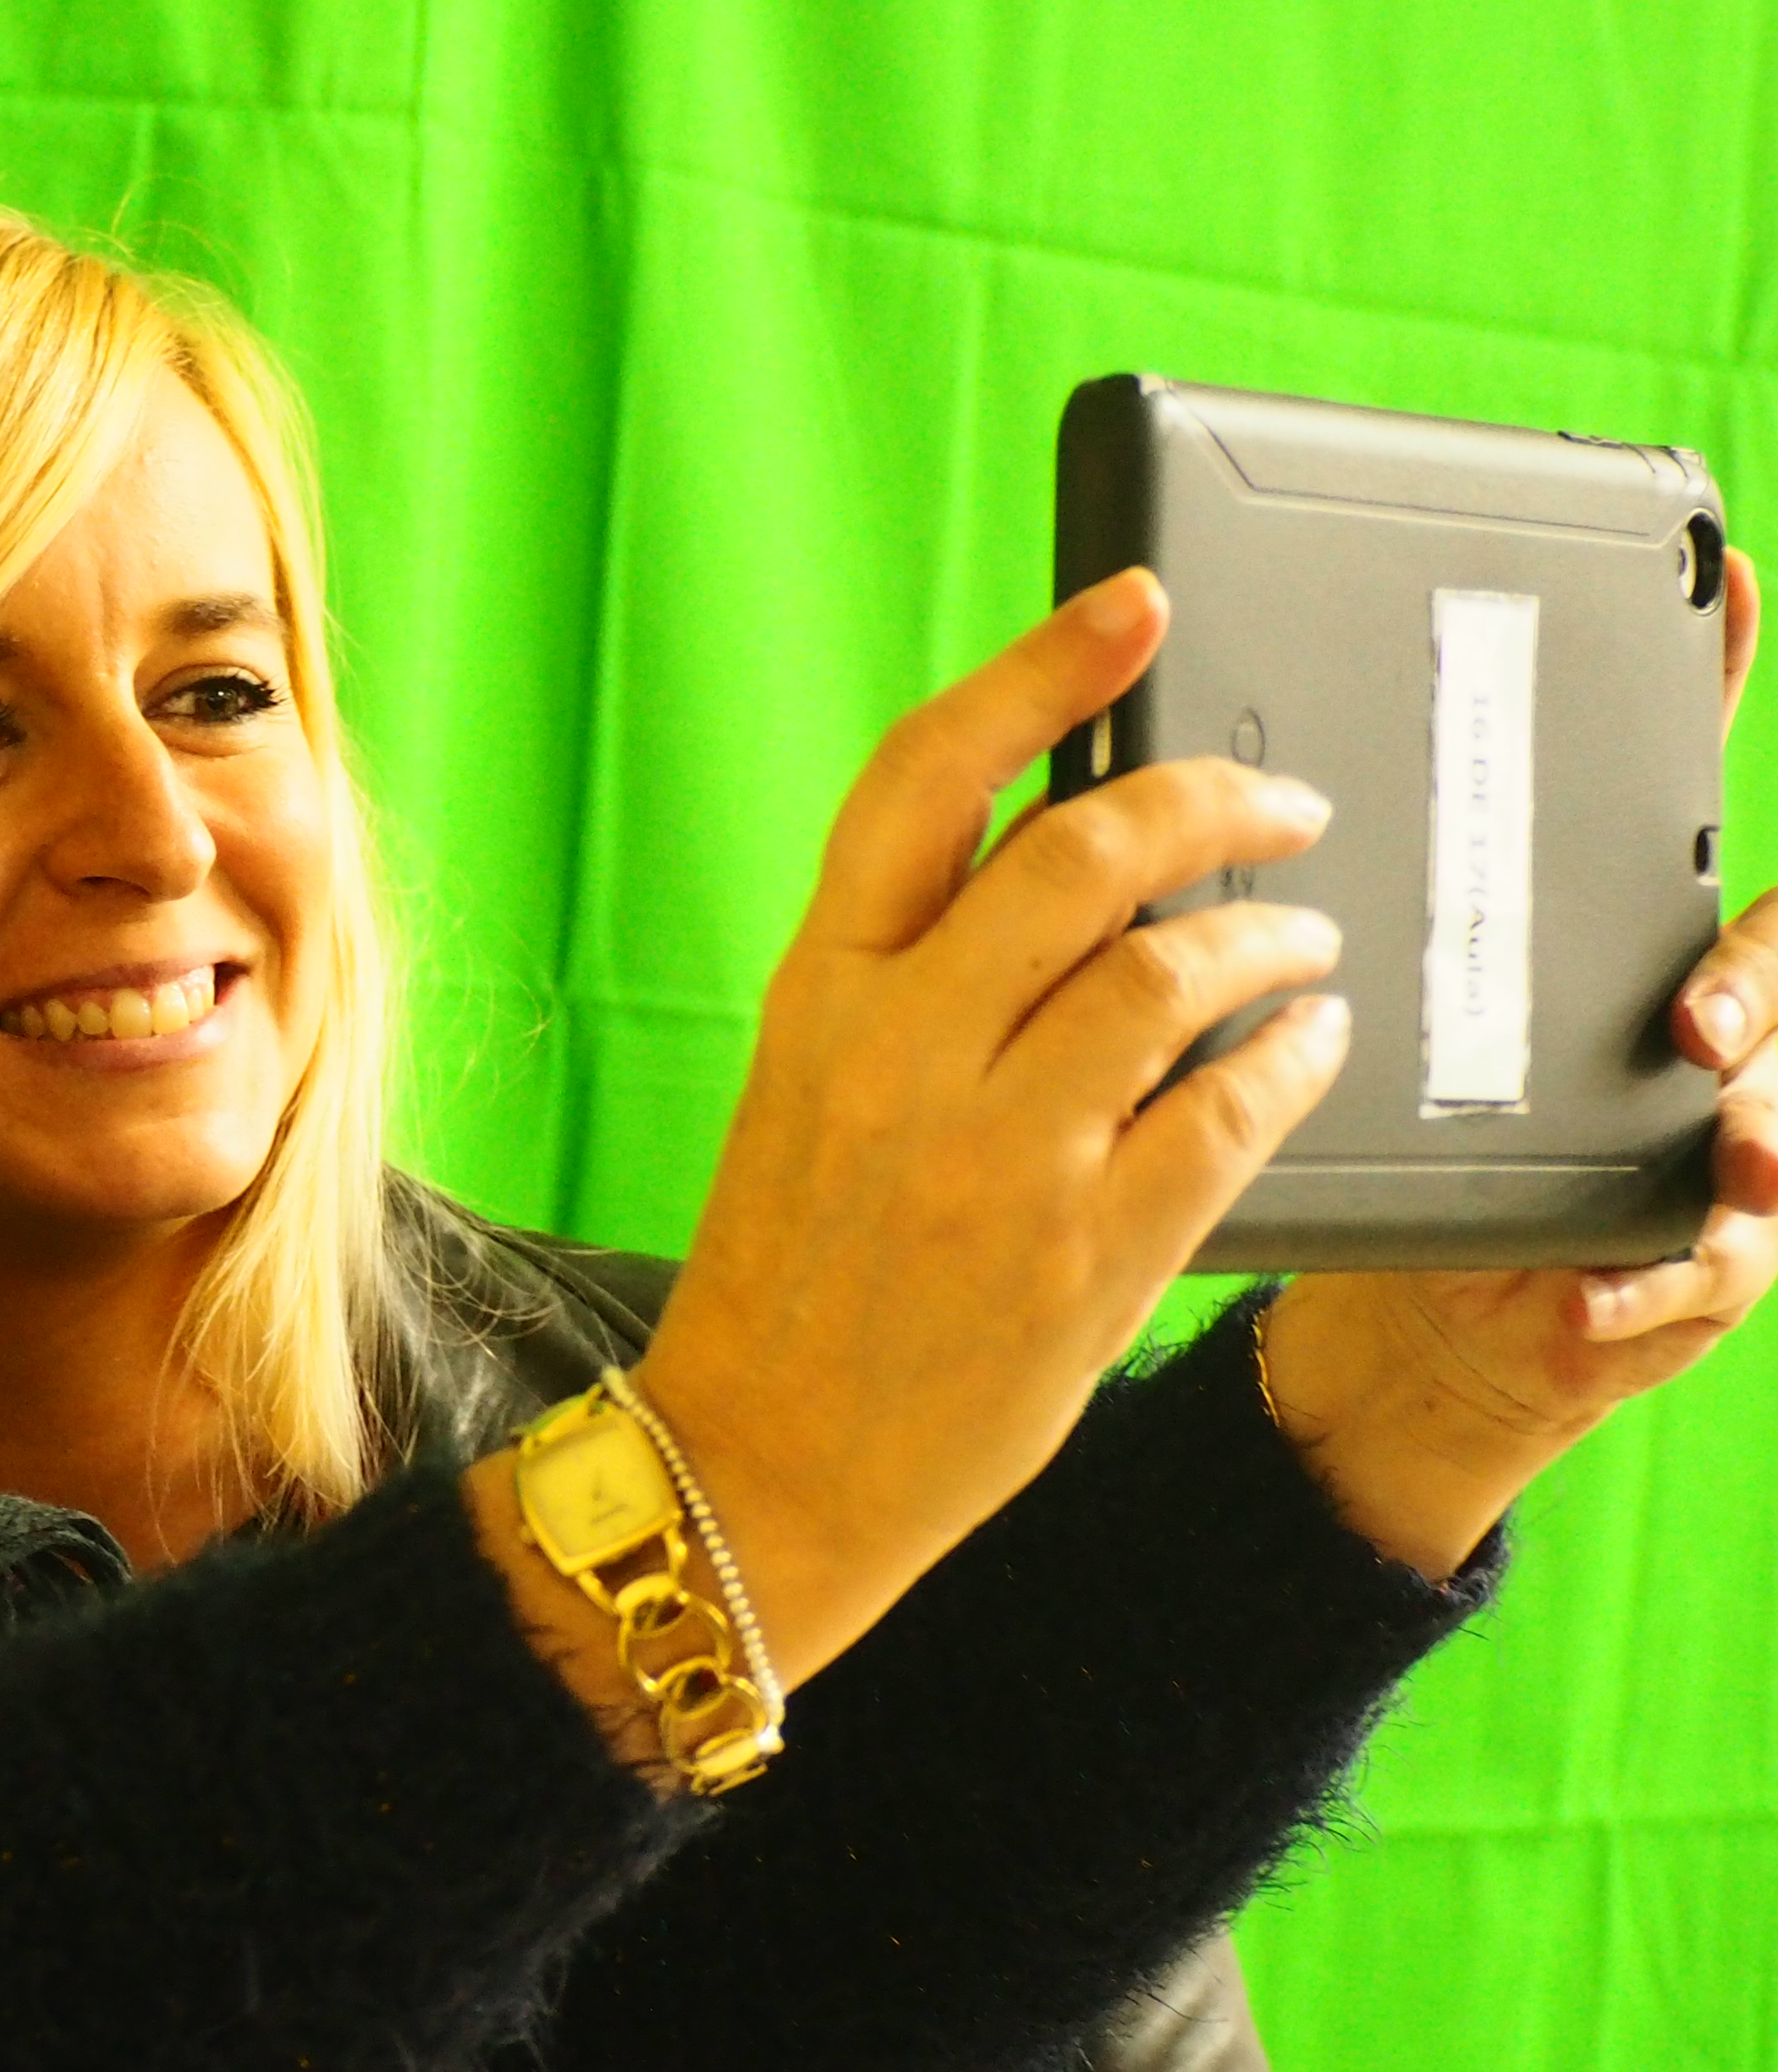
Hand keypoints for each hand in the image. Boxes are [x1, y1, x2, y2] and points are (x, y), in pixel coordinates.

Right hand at [612, 567, 1348, 1689]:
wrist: (764, 1464)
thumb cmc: (793, 1266)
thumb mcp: (808, 1081)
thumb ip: (916, 967)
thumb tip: (1071, 844)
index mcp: (818, 992)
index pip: (927, 779)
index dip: (1040, 672)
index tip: (1131, 606)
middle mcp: (901, 1053)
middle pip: (1087, 854)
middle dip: (1217, 799)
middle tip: (1286, 802)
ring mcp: (997, 1156)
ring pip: (1179, 970)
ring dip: (1274, 933)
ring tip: (1305, 940)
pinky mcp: (1086, 1252)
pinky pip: (1232, 1109)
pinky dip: (1293, 1056)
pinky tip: (1307, 1045)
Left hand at [1266, 548, 1774, 1576]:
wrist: (1416, 1320)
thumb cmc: (1376, 1133)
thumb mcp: (1322, 1008)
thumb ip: (1288, 907)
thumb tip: (1183, 779)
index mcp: (1574, 936)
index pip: (1651, 791)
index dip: (1701, 679)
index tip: (1713, 581)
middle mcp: (1667, 1024)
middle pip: (1766, 956)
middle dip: (1752, 976)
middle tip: (1694, 1019)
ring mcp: (1698, 1142)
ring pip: (1770, 1112)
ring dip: (1749, 1126)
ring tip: (1714, 1136)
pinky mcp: (1677, 1267)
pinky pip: (1697, 1270)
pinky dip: (1647, 1283)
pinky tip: (1589, 1297)